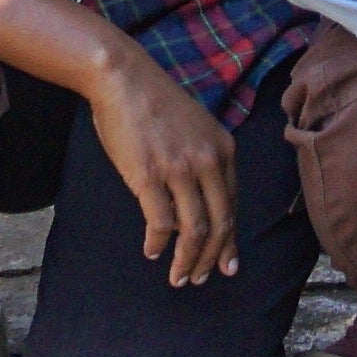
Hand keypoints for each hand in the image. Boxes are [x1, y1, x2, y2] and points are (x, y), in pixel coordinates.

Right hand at [85, 57, 243, 287]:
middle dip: (213, 258)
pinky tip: (152, 251)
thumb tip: (199, 201)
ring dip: (188, 260)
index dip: (230, 240)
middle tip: (202, 278)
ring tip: (179, 278)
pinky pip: (161, 222)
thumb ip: (204, 160)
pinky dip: (158, 244)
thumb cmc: (154, 102)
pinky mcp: (149, 175)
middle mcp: (208, 161)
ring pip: (194, 229)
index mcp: (224, 149)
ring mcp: (180, 169)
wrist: (123, 77)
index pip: (233, 206)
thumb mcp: (196, 127)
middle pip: (220, 223)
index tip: (227, 263)